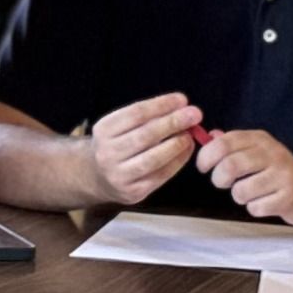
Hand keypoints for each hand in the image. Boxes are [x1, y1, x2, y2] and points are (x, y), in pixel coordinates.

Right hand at [86, 93, 201, 203]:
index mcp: (104, 130)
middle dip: (173, 122)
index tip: (182, 99)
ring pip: (153, 158)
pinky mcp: (133, 192)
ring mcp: (119, 175)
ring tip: (190, 134)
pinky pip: (160, 176)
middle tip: (195, 114)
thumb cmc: (117, 143)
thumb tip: (181, 107)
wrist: (97, 177)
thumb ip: (147, 117)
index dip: (161, 105)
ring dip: (176, 144)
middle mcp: (108, 153)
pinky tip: (186, 150)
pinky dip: (177, 161)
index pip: (136, 113)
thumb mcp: (121, 125)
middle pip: (145, 135)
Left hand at [196, 129, 292, 224]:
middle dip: (219, 179)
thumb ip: (232, 144)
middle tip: (222, 183)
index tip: (203, 167)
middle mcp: (272, 153)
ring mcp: (282, 176)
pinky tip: (264, 202)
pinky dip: (254, 208)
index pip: (225, 142)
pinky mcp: (288, 198)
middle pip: (231, 166)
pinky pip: (256, 207)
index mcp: (260, 139)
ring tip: (249, 193)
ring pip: (241, 191)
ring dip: (239, 196)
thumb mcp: (257, 151)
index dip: (207, 156)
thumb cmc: (277, 171)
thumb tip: (210, 135)